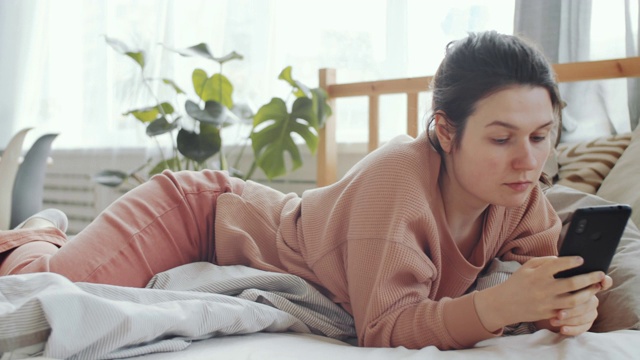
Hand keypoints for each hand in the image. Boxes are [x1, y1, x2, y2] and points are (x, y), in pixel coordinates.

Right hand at [475, 256, 606, 332]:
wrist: (504, 304)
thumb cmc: (517, 283)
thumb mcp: (526, 267)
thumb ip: (544, 261)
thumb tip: (562, 259)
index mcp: (537, 275)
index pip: (558, 265)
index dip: (571, 261)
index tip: (582, 259)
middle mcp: (543, 289)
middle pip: (572, 283)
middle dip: (589, 278)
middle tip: (601, 274)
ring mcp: (547, 303)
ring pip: (574, 299)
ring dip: (588, 293)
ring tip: (596, 287)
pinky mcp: (549, 314)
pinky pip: (569, 310)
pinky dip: (579, 305)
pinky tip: (586, 299)